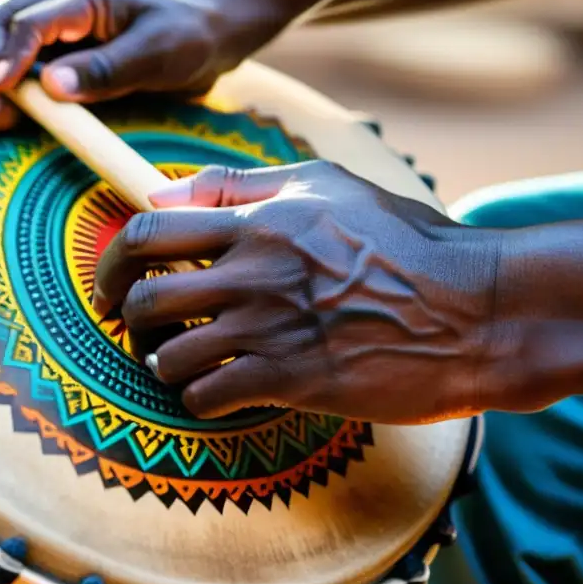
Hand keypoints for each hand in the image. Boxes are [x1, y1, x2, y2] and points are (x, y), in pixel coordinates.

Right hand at [0, 0, 289, 128]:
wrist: (213, 20)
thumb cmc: (192, 32)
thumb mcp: (159, 54)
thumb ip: (106, 70)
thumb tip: (50, 87)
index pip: (23, 26)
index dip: (6, 65)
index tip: (0, 102)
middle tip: (1, 121)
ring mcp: (42, 9)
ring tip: (9, 120)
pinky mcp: (46, 32)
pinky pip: (6, 55)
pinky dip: (4, 83)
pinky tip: (20, 110)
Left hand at [93, 161, 503, 424]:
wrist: (473, 309)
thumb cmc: (406, 243)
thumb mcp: (329, 187)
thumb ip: (241, 184)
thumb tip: (164, 194)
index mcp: (259, 220)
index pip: (149, 233)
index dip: (111, 262)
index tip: (109, 285)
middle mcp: (254, 272)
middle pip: (144, 298)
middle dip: (125, 319)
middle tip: (133, 331)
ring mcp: (270, 329)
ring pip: (168, 355)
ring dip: (164, 363)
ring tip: (184, 363)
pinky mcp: (291, 381)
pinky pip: (205, 397)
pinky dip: (199, 398)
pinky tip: (221, 391)